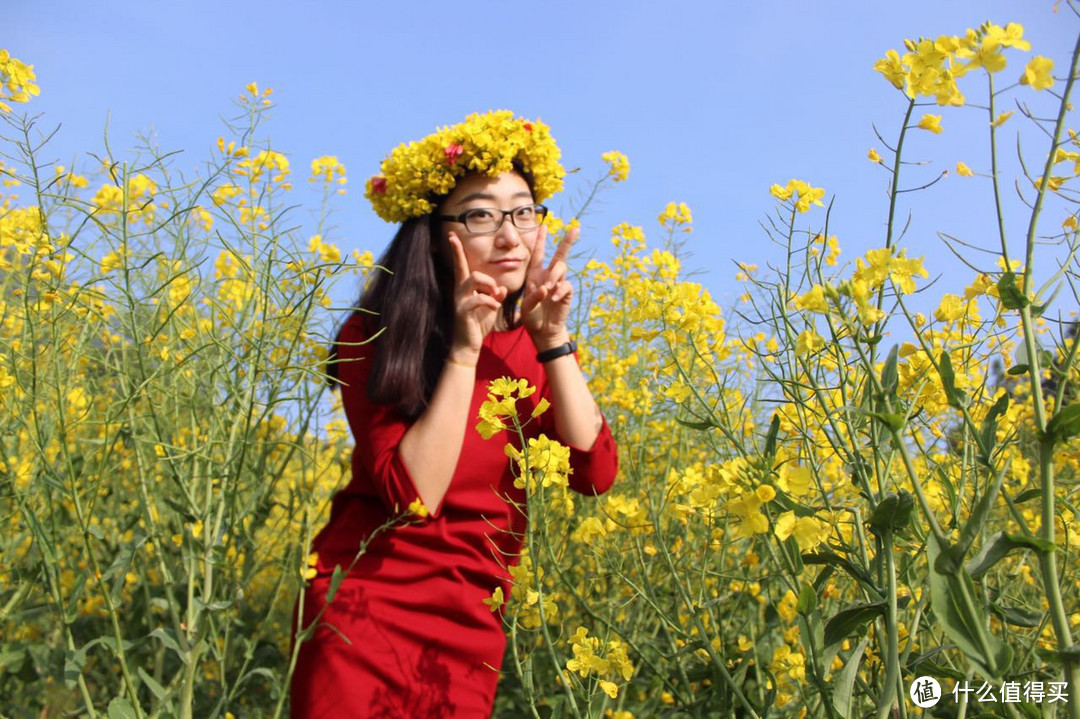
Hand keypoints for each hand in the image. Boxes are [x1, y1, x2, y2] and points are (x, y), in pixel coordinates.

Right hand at [448, 231, 506, 364]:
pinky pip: (478, 298)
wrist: (469, 345)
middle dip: (487, 279)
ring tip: (495, 298)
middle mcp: (459, 292)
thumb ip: (496, 295)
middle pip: (470, 272)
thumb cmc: (478, 325)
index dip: (456, 250)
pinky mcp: (463, 311)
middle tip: (496, 292)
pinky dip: (490, 302)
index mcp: (465, 288)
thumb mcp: (491, 307)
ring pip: (473, 279)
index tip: (452, 235)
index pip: (460, 265)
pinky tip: (495, 308)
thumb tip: (501, 287)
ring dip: (489, 286)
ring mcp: (460, 301)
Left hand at [522, 224, 576, 349]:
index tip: (543, 225)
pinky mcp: (567, 293)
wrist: (543, 331)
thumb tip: (546, 287)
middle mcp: (548, 276)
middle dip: (567, 241)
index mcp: (535, 275)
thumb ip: (532, 296)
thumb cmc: (532, 317)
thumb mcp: (526, 307)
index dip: (540, 240)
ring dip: (554, 276)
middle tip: (575, 228)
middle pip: (560, 255)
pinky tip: (554, 299)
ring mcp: (559, 284)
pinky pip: (566, 285)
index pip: (538, 254)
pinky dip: (560, 290)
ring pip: (562, 268)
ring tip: (548, 288)